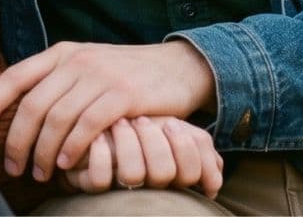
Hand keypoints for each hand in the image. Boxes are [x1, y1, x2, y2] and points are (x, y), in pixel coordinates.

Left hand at [0, 40, 214, 181]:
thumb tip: (16, 112)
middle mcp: (76, 61)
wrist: (177, 67)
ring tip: (40, 174)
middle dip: (17, 140)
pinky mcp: (124, 94)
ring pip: (57, 118)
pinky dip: (73, 148)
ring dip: (44, 152)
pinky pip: (88, 124)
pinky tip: (67, 165)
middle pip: (32, 104)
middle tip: (13, 168)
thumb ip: (56, 83)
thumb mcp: (86, 68)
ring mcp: (100, 76)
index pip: (15, 76)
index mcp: (61, 54)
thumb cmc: (124, 75)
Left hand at [63, 117, 221, 196]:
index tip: (169, 122)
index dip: (184, 148)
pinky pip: (100, 179)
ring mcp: (119, 186)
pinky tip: (99, 134)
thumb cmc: (140, 120)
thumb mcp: (174, 127)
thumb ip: (199, 144)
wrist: (93, 116)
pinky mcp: (88, 184)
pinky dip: (101, 153)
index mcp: (172, 170)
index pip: (192, 172)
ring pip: (133, 175)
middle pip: (164, 174)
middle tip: (142, 120)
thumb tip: (214, 178)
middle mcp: (148, 183)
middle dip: (154, 142)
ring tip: (120, 122)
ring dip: (128, 143)